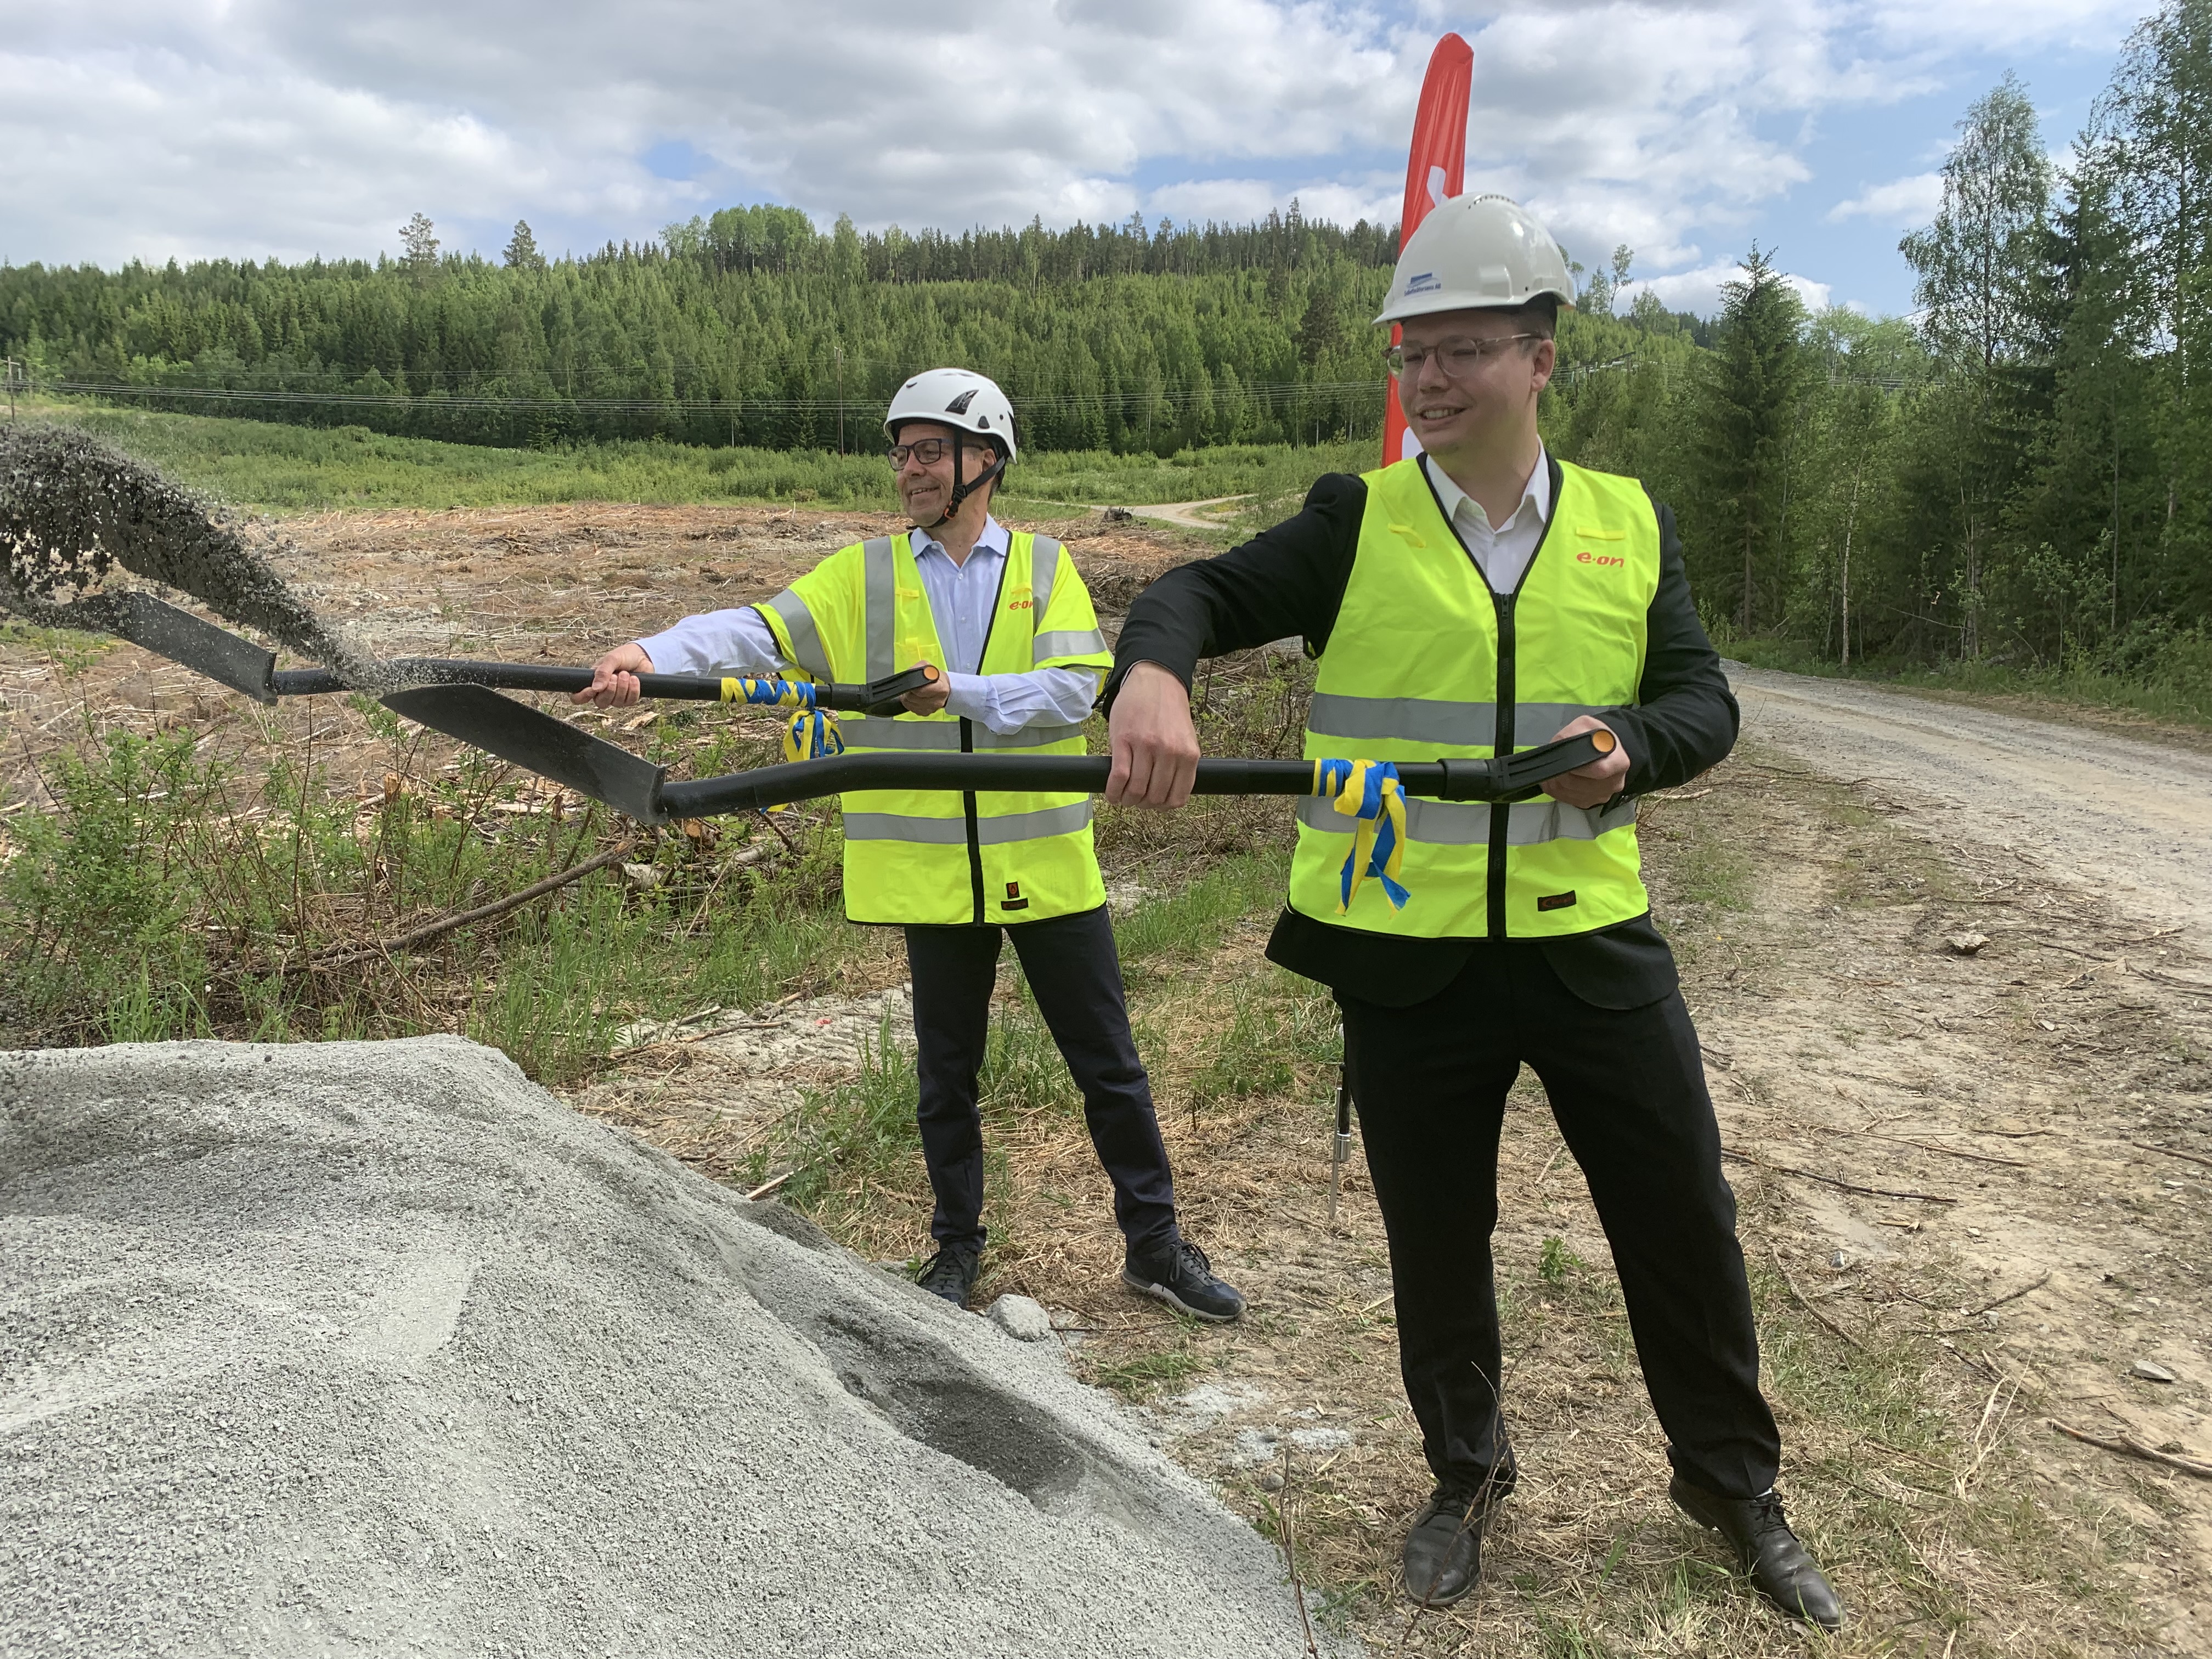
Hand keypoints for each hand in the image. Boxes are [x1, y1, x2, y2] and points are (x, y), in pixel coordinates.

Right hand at [574, 642, 654, 707]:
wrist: (643, 655)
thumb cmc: (624, 656)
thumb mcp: (611, 659)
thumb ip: (602, 672)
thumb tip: (595, 689)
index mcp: (593, 681)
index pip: (579, 697)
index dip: (582, 697)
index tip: (591, 689)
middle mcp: (603, 692)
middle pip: (600, 703)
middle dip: (609, 690)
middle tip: (615, 676)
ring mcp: (617, 697)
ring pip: (616, 703)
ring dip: (622, 688)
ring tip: (626, 673)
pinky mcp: (631, 698)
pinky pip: (630, 701)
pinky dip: (633, 690)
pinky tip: (635, 679)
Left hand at [899, 662, 949, 715]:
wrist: (945, 689)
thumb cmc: (937, 678)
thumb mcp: (929, 667)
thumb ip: (919, 668)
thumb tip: (910, 674)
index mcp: (940, 689)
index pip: (919, 691)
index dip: (912, 686)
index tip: (913, 683)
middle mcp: (937, 701)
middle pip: (912, 698)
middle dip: (909, 691)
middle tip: (912, 686)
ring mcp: (931, 709)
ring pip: (909, 704)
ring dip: (907, 697)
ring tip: (913, 691)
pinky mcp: (925, 713)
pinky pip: (911, 708)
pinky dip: (909, 703)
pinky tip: (914, 697)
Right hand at [1106, 661, 1198, 807]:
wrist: (1155, 680)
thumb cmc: (1169, 711)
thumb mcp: (1186, 739)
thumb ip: (1181, 765)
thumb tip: (1168, 795)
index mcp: (1188, 755)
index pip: (1177, 798)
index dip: (1162, 807)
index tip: (1153, 804)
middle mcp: (1169, 752)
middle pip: (1154, 798)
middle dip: (1142, 804)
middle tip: (1135, 799)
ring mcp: (1146, 746)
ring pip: (1136, 790)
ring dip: (1127, 800)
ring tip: (1122, 796)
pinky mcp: (1123, 740)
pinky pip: (1118, 777)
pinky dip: (1113, 791)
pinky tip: (1111, 793)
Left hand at [1543, 715, 1628, 807]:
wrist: (1605, 749)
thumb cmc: (1595, 737)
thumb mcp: (1586, 725)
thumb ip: (1573, 734)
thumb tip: (1562, 747)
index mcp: (1619, 762)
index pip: (1599, 770)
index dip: (1578, 767)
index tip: (1567, 761)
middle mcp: (1614, 783)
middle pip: (1579, 785)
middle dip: (1561, 775)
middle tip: (1554, 764)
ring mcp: (1603, 796)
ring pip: (1570, 794)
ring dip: (1557, 783)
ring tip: (1555, 770)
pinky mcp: (1591, 803)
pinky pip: (1568, 800)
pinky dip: (1558, 791)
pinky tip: (1558, 779)